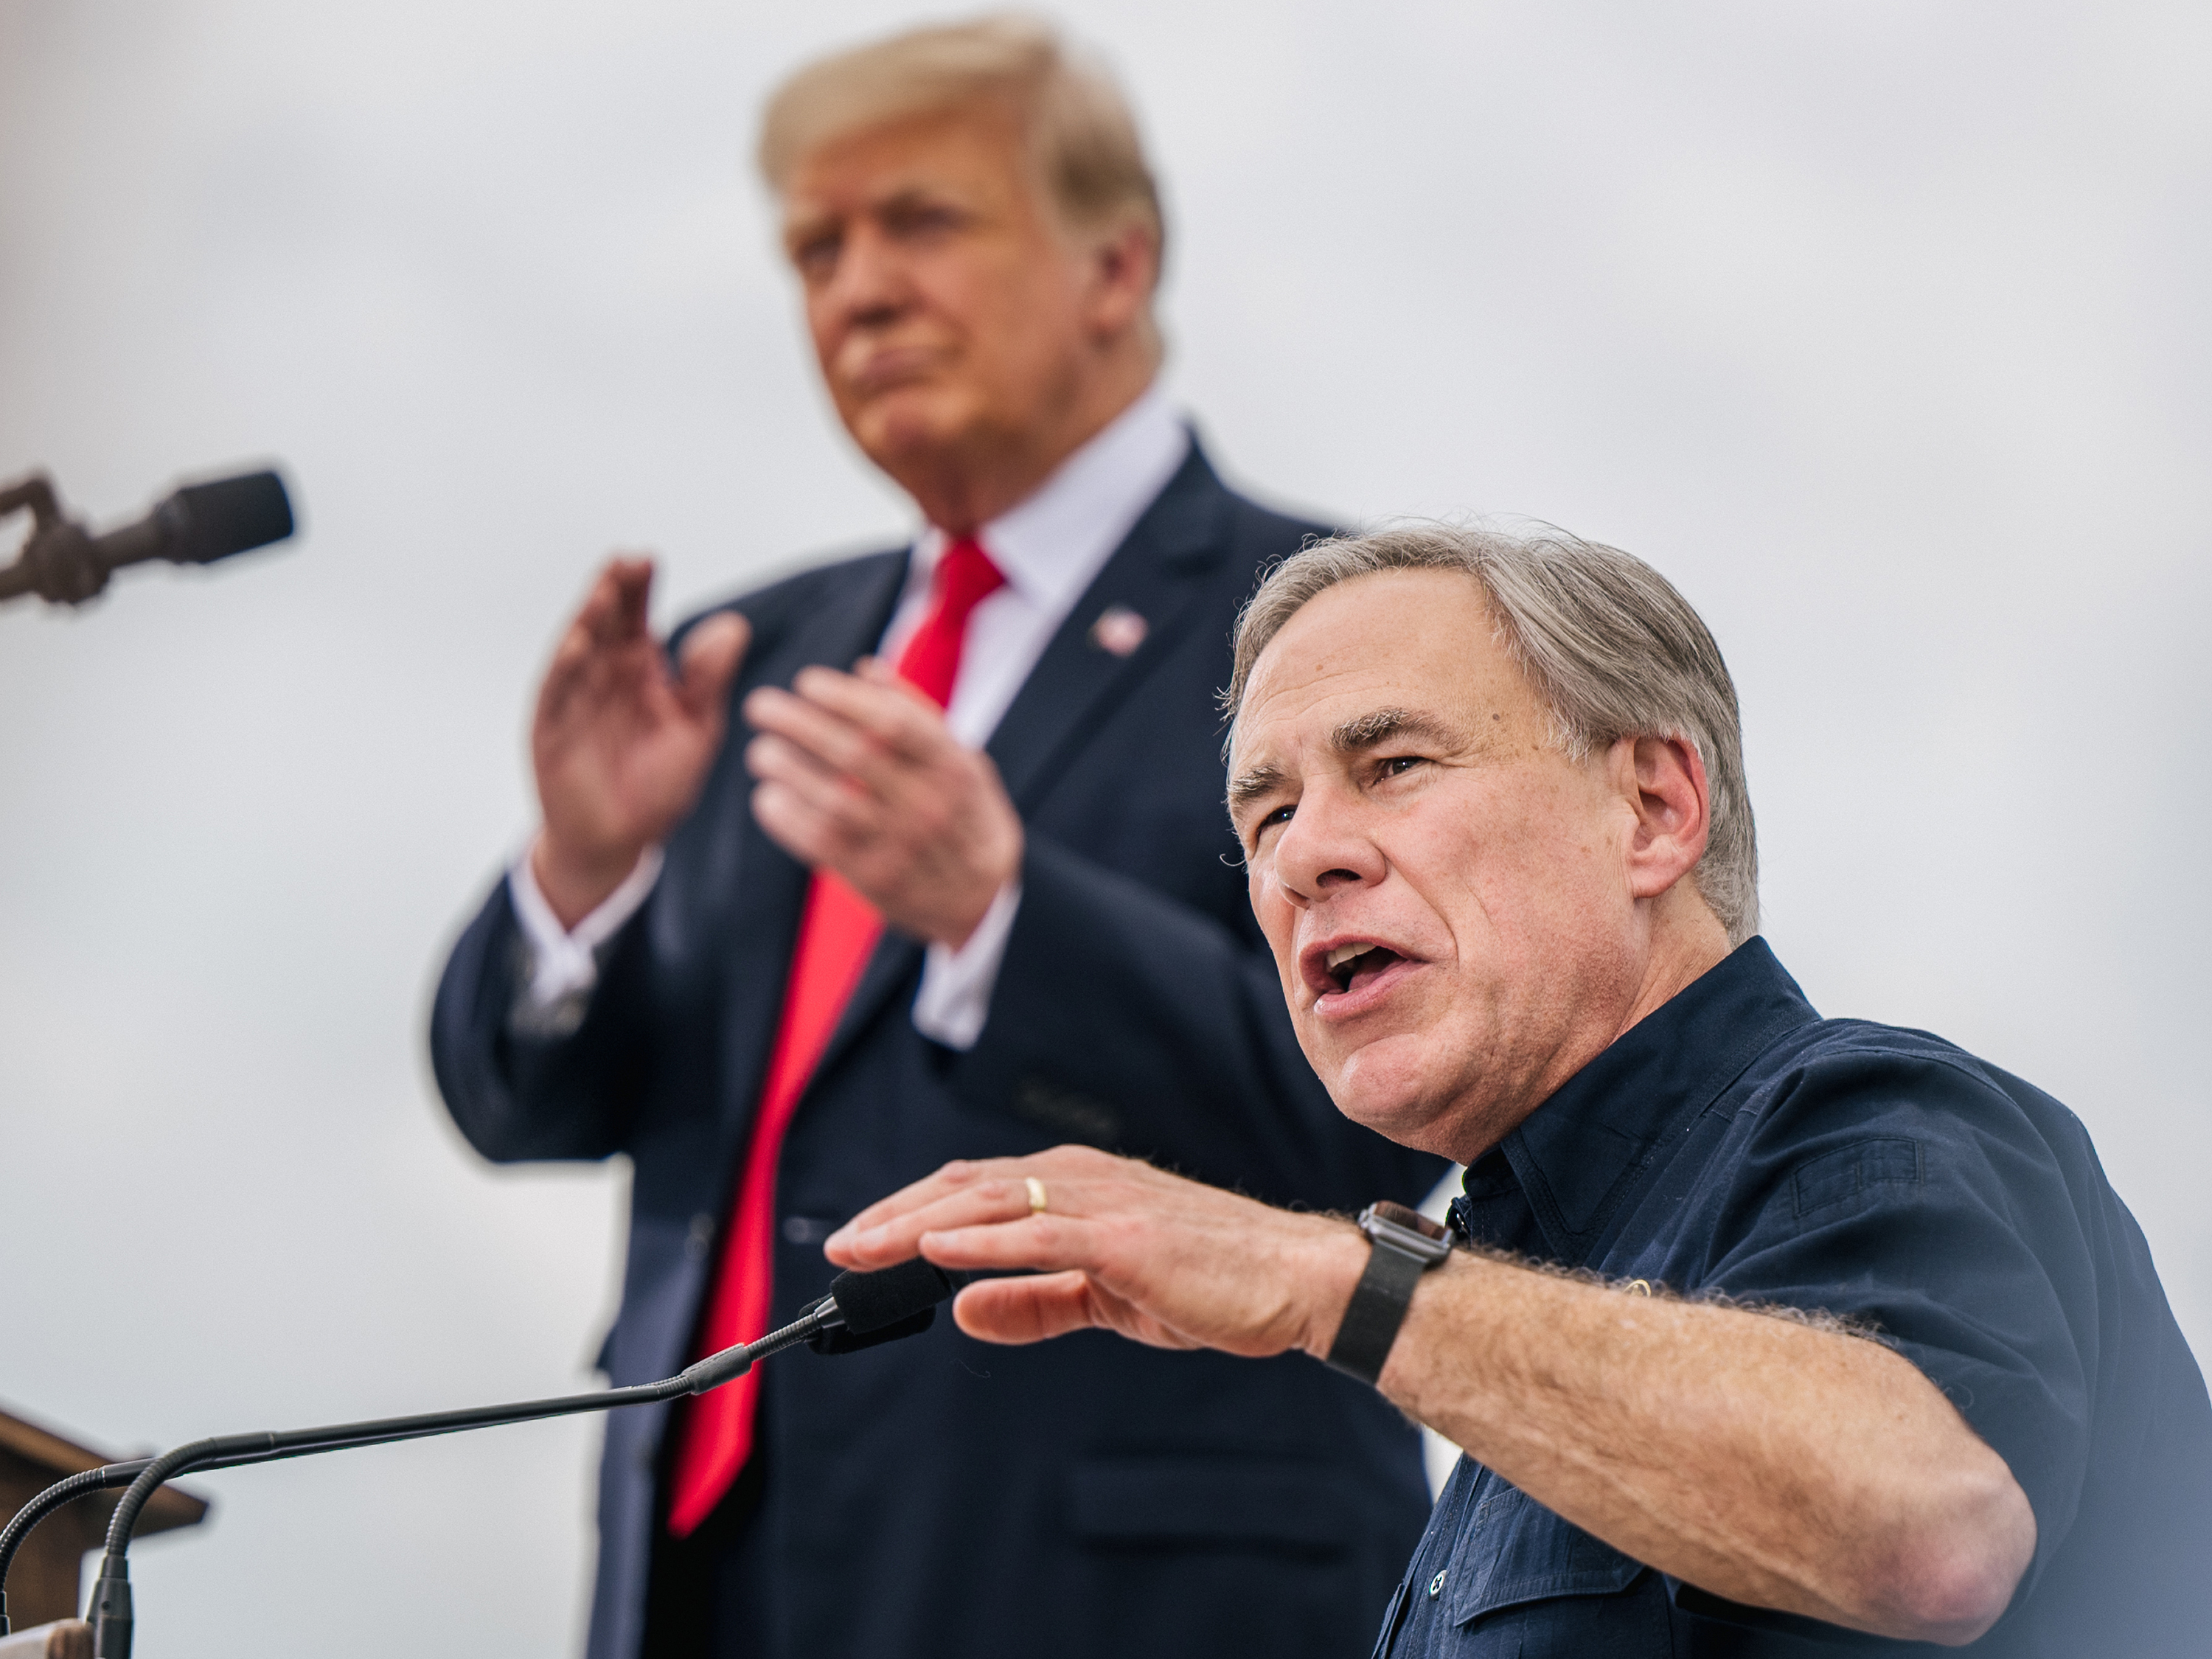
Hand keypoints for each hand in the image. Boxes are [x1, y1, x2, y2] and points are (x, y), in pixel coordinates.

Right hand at [531, 558, 748, 925]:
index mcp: (638, 670)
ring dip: (587, 621)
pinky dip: (565, 668)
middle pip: (604, 624)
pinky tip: (577, 643)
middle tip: (625, 561)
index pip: (636, 618)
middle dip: (612, 593)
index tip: (648, 560)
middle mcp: (602, 676)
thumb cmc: (657, 785)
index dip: (639, 589)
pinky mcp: (552, 730)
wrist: (620, 841)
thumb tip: (735, 626)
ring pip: (578, 651)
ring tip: (604, 592)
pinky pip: (557, 694)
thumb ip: (708, 681)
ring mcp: (573, 701)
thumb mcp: (695, 730)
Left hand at [742, 659, 1022, 945]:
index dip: (843, 697)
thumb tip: (864, 670)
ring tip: (761, 751)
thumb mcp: (960, 758)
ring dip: (785, 769)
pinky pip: (818, 842)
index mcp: (951, 767)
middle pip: (853, 754)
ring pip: (829, 799)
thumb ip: (915, 715)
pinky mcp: (874, 878)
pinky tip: (769, 796)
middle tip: (760, 706)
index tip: (805, 682)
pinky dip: (786, 816)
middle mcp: (928, 804)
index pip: (892, 722)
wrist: (982, 897)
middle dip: (798, 723)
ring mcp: (901, 845)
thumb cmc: (963, 811)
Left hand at [824, 1146, 1365, 1357]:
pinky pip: (1040, 1235)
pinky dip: (982, 1240)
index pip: (974, 1189)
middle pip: (967, 1187)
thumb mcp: (1104, 1298)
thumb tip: (961, 1310)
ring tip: (862, 1249)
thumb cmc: (1210, 1281)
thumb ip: (1033, 1302)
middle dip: (895, 1216)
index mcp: (1076, 1185)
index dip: (910, 1212)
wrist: (1295, 1281)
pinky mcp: (1125, 1237)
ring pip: (991, 1202)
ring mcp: (1103, 1203)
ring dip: (919, 1224)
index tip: (859, 1244)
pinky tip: (937, 1251)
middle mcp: (1081, 1178)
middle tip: (837, 1250)